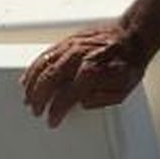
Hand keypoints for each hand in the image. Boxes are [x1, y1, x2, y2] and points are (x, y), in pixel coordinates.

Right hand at [21, 22, 148, 127]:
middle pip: (50, 78)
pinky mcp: (67, 41)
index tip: (51, 121)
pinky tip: (27, 79)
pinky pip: (45, 54)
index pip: (68, 95)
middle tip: (36, 112)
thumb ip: (103, 98)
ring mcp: (71, 46)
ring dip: (33, 84)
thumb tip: (82, 103)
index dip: (57, 110)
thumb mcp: (124, 89)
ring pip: (44, 65)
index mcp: (93, 70)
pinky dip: (34, 67)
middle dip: (39, 98)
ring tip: (27, 99)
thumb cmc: (129, 65)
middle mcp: (79, 56)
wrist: (132, 37)